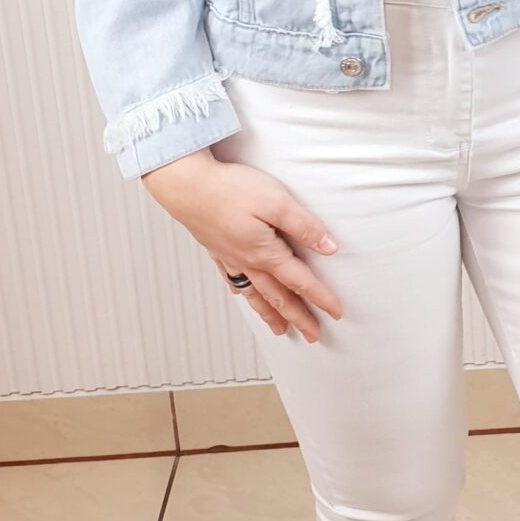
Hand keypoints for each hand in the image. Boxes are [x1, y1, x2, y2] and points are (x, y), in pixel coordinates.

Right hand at [141, 151, 342, 342]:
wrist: (184, 185)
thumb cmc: (228, 190)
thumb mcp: (276, 202)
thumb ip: (304, 226)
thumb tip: (329, 247)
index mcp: (265, 253)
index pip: (300, 281)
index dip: (321, 298)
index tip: (336, 313)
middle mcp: (247, 261)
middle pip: (278, 296)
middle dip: (298, 317)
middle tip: (312, 335)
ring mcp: (229, 257)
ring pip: (255, 294)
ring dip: (270, 314)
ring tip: (280, 329)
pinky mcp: (216, 248)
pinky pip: (233, 280)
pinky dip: (243, 293)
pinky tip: (243, 295)